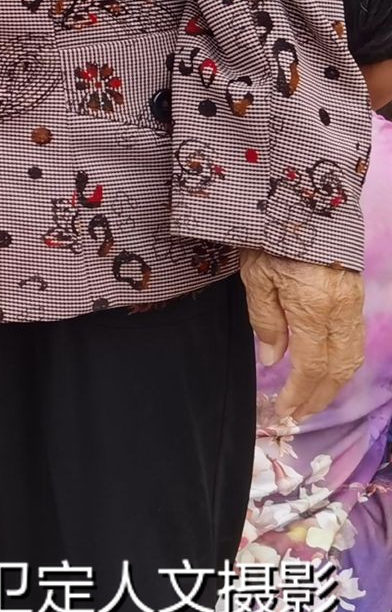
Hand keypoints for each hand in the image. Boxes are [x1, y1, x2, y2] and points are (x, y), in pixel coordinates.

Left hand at [244, 248, 364, 418]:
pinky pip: (354, 338)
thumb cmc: (269, 233)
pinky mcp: (355, 293)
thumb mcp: (256, 277)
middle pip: (339, 368)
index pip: (312, 366)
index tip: (285, 410)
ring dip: (334, 382)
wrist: (302, 197)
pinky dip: (342, 360)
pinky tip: (327, 368)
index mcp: (314, 307)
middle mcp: (342, 309)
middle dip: (320, 396)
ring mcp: (353, 301)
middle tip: (299, 414)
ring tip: (312, 398)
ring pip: (352, 355)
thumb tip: (273, 360)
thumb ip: (266, 321)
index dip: (300, 393)